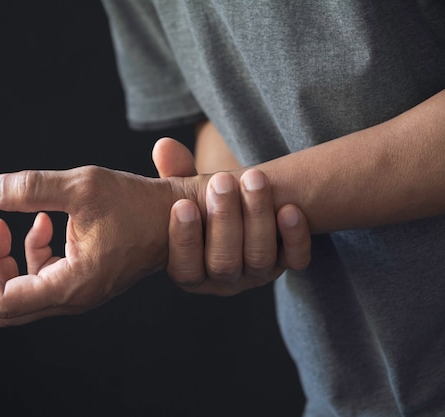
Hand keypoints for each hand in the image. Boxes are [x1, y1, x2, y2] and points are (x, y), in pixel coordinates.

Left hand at [0, 165, 184, 325]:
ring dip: (3, 260)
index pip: (3, 301)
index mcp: (72, 284)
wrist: (175, 218)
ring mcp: (77, 291)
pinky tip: (39, 223)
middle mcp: (73, 296)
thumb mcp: (82, 187)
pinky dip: (29, 252)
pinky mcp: (81, 279)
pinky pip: (41, 276)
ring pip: (21, 291)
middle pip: (6, 304)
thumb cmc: (138, 203)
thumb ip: (31, 188)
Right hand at [152, 138, 310, 295]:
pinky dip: (295, 236)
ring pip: (259, 257)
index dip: (184, 239)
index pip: (186, 268)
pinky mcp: (286, 262)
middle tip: (221, 180)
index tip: (183, 204)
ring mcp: (256, 273)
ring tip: (254, 178)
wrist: (244, 206)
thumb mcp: (185, 190)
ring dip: (257, 217)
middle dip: (223, 220)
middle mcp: (223, 280)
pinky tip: (289, 208)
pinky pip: (296, 259)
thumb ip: (174, 173)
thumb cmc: (204, 202)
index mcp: (189, 270)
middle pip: (224, 263)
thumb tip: (164, 146)